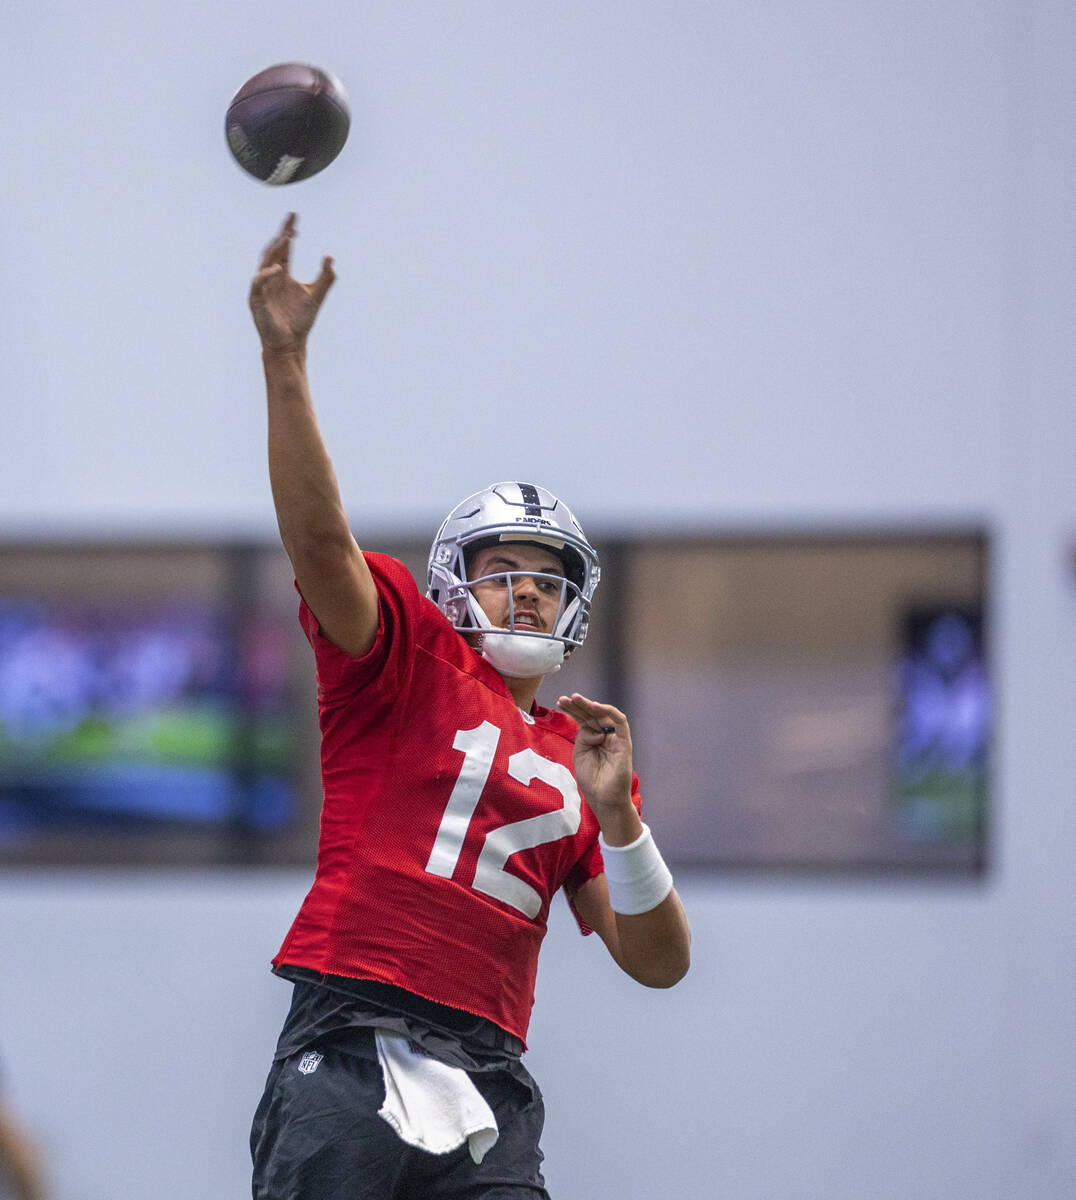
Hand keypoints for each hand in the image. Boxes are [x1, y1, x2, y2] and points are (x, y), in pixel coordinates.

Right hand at [249, 213, 335, 352]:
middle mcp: (270, 277)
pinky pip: (258, 283)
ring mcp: (261, 287)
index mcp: (283, 274)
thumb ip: (326, 278)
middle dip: (281, 235)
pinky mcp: (256, 300)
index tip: (295, 219)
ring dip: (275, 250)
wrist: (290, 343)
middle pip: (273, 250)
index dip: (288, 233)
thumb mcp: (317, 296)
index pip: (284, 248)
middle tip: (291, 221)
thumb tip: (330, 257)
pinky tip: (278, 268)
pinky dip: (266, 275)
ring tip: (287, 238)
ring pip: (264, 262)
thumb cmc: (301, 321)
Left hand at [556, 693, 639, 839]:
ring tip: (575, 698)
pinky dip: (608, 711)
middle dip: (578, 705)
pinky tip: (594, 706)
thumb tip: (593, 728)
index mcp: (593, 738)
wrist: (604, 799)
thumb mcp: (580, 754)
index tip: (560, 702)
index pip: (584, 719)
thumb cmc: (592, 780)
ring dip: (589, 705)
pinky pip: (620, 722)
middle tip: (565, 698)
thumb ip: (584, 737)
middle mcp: (605, 735)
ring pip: (604, 714)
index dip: (573, 710)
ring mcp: (615, 738)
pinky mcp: (624, 742)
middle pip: (592, 714)